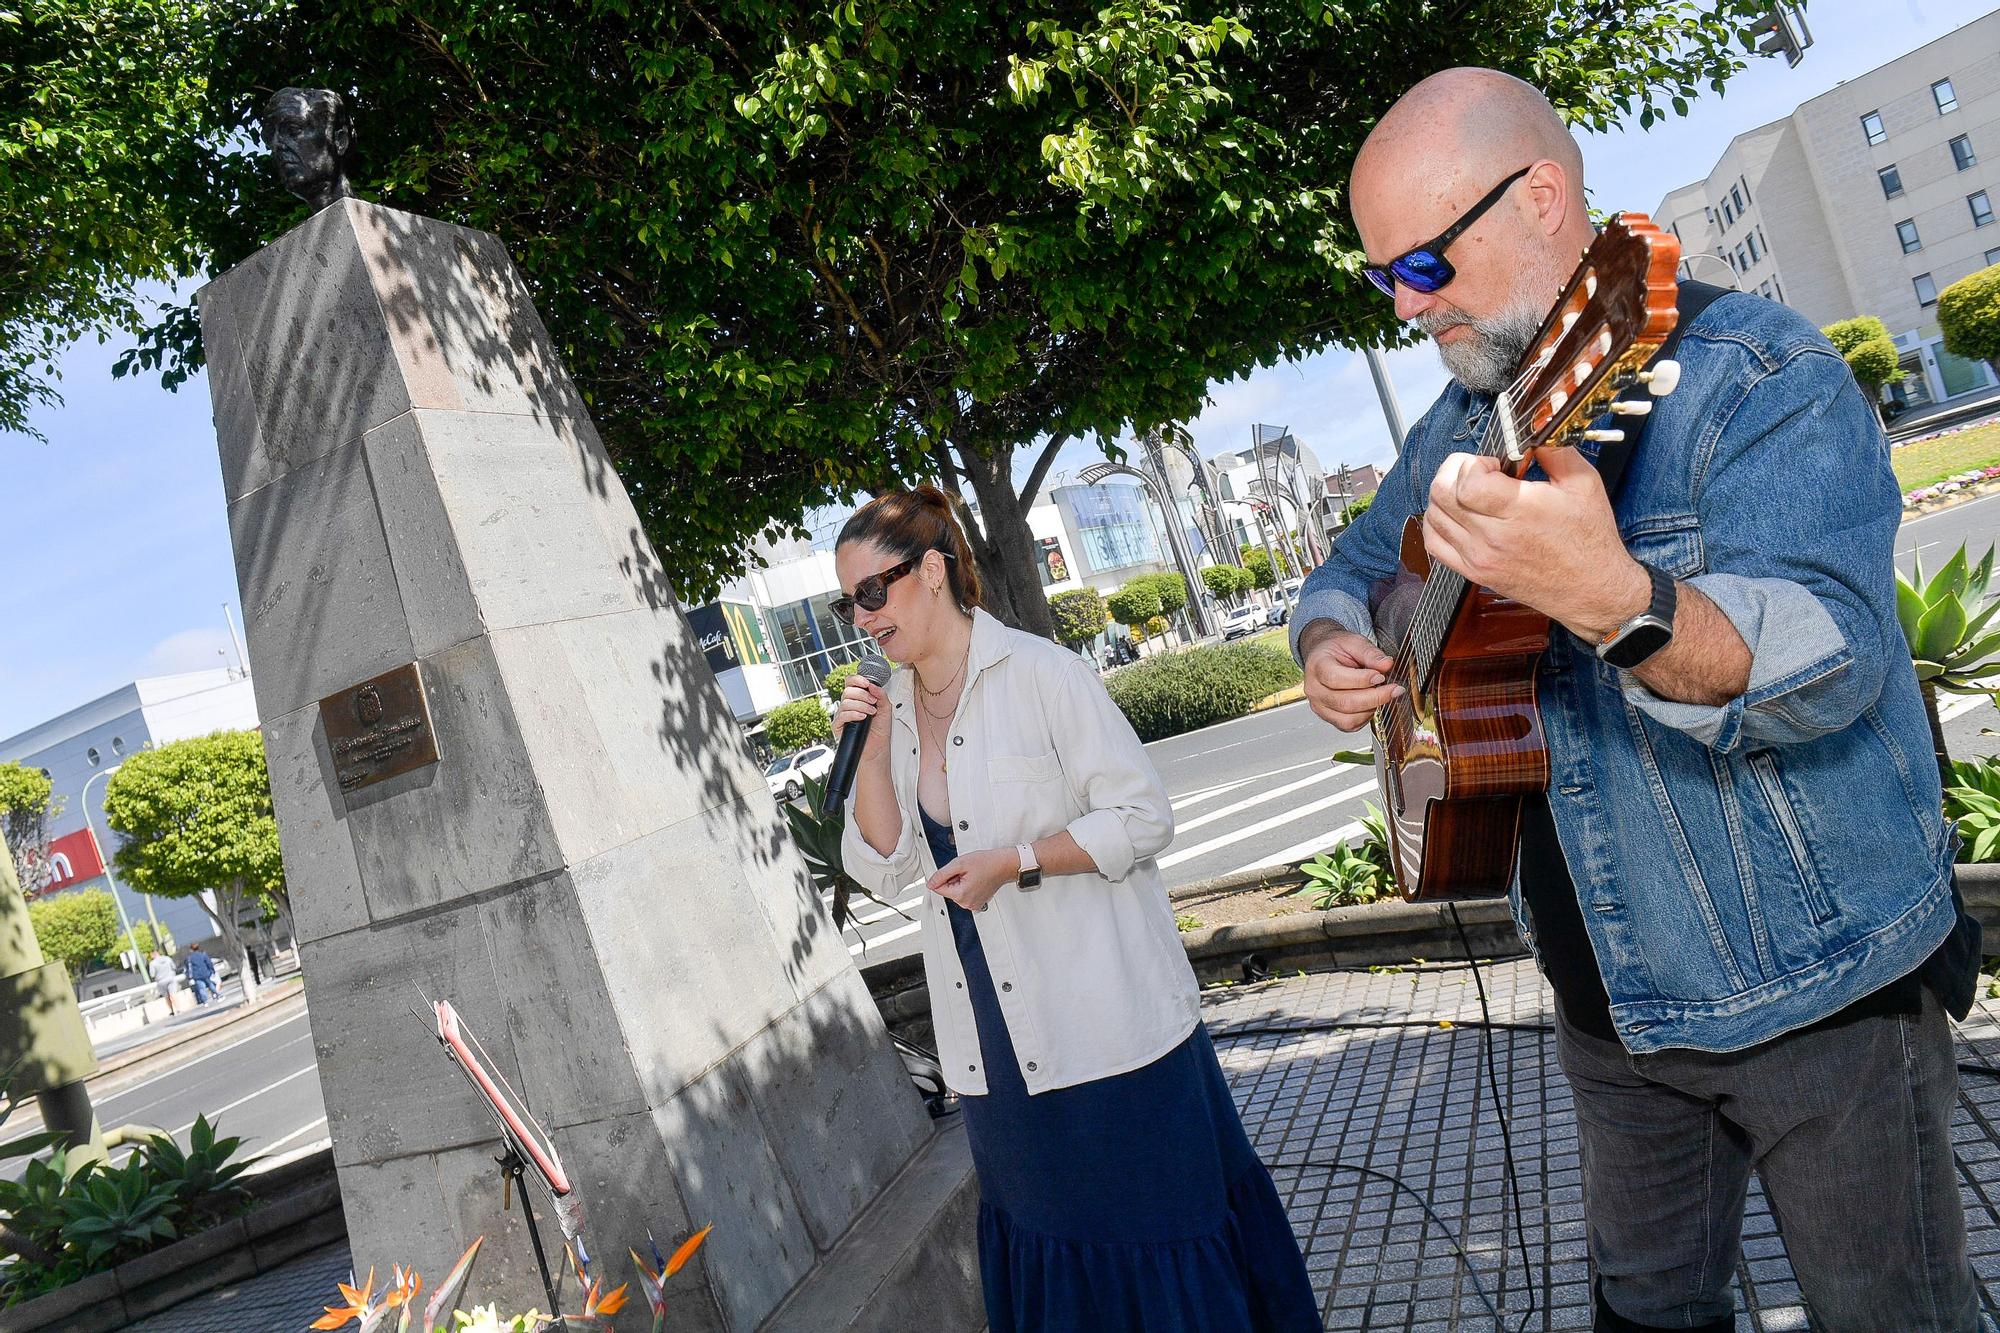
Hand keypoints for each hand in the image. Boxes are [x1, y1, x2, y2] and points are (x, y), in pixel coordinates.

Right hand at [832, 674, 892, 760]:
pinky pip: (842, 715)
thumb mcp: (886, 708)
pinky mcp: (838, 725)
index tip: (867, 683)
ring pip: (846, 702)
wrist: (877, 748)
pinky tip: (863, 718)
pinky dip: (854, 714)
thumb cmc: (880, 730)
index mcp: (858, 698)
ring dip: (861, 706)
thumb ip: (880, 694)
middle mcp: (849, 704)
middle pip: (847, 690)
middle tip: (873, 702)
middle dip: (863, 694)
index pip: (850, 682)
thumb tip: (872, 684)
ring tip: (871, 713)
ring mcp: (843, 715)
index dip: (857, 679)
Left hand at [927, 847, 1016, 911]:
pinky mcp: (978, 903)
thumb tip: (930, 883)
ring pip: (956, 893)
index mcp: (961, 895)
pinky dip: (967, 887)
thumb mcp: (959, 863)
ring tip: (972, 875)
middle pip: (948, 891)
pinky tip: (976, 880)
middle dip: (953, 880)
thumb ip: (941, 874)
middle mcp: (967, 904)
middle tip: (966, 871)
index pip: (939, 888)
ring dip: (960, 883)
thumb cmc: (987, 862)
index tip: (955, 871)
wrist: (1004, 865)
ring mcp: (973, 905)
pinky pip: (964, 895)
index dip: (944, 876)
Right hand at [1301, 624, 1400, 731]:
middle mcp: (1314, 689)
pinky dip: (1365, 717)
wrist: (1324, 656)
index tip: (1381, 675)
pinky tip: (1371, 703)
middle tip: (1394, 689)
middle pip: (1344, 703)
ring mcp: (1319, 706)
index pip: (1336, 678)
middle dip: (1375, 697)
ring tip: (1382, 695)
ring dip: (1371, 709)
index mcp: (1317, 666)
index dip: (1362, 680)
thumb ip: (1370, 653)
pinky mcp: (1328, 717)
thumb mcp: (1354, 642)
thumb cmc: (1337, 649)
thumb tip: (1386, 664)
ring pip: (1348, 719)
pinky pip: (1349, 725)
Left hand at [1421, 447, 1650, 641]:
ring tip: (1471, 493)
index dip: (1475, 463)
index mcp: (1520, 511)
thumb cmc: (1590, 538)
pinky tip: (1457, 515)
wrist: (1592, 590)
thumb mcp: (1584, 483)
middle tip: (1478, 472)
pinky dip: (1438, 523)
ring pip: (1433, 516)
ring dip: (1445, 495)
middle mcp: (1493, 536)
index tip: (1494, 464)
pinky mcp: (1473, 572)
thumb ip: (1554, 450)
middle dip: (1454, 471)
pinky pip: (1434, 544)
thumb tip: (1529, 432)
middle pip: (1441, 493)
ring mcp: (1479, 557)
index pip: (1467, 481)